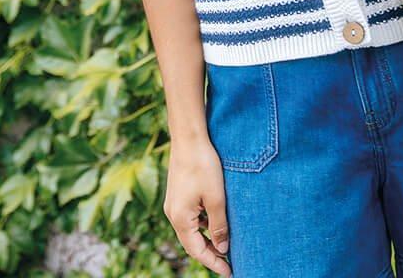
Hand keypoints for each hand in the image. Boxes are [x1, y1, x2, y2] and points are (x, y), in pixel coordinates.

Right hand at [163, 137, 231, 275]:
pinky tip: (216, 221)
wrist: (188, 137)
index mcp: (180, 219)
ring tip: (226, 244)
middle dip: (210, 254)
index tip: (230, 272)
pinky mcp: (178, 194)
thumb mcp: (216, 198)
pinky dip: (203, 224)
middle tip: (230, 262)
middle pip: (192, 243)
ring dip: (207, 238)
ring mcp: (174, 203)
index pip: (197, 251)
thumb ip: (219, 226)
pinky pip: (190, 217)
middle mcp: (173, 214)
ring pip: (191, 230)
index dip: (214, 263)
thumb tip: (222, 248)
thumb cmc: (203, 165)